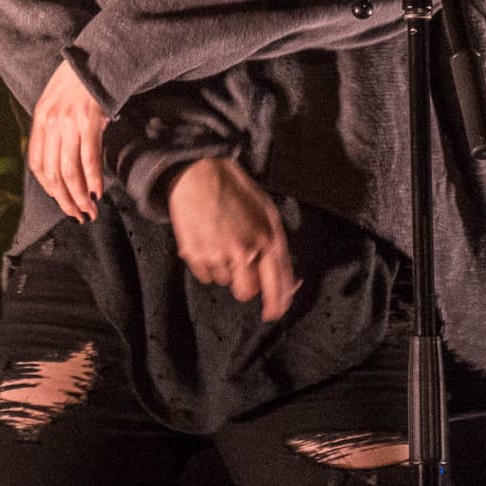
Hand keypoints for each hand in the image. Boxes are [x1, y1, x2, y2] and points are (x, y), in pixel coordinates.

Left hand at [29, 59, 107, 221]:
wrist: (97, 60)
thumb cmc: (79, 83)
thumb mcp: (56, 104)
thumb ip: (54, 129)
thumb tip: (60, 160)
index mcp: (40, 120)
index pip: (36, 163)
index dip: (47, 186)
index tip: (60, 199)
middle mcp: (51, 124)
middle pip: (53, 173)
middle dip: (64, 199)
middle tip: (76, 214)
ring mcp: (69, 124)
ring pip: (70, 170)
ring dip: (79, 195)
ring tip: (89, 209)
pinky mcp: (89, 122)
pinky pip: (89, 158)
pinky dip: (92, 179)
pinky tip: (97, 191)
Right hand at [167, 157, 298, 321]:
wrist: (198, 173)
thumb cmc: (236, 190)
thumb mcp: (267, 212)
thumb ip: (276, 246)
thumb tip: (290, 280)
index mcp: (267, 239)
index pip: (278, 284)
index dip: (277, 304)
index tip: (273, 313)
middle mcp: (245, 250)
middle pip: (247, 292)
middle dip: (245, 285)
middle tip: (240, 267)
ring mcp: (218, 253)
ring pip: (225, 282)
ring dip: (225, 270)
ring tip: (221, 242)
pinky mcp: (195, 254)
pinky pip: (205, 276)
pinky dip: (207, 266)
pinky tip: (208, 243)